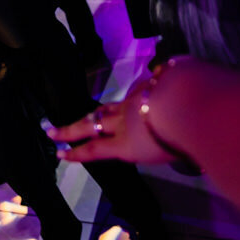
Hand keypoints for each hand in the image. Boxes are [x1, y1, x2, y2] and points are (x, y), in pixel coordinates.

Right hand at [47, 80, 178, 164]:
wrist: (189, 103)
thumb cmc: (182, 138)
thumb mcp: (171, 153)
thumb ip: (162, 147)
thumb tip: (166, 144)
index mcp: (126, 143)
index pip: (95, 149)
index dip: (76, 152)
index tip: (59, 153)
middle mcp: (123, 121)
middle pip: (90, 125)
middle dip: (69, 130)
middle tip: (51, 131)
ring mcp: (133, 101)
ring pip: (108, 108)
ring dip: (96, 114)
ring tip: (88, 117)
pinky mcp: (146, 85)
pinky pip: (136, 92)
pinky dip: (135, 97)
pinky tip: (140, 96)